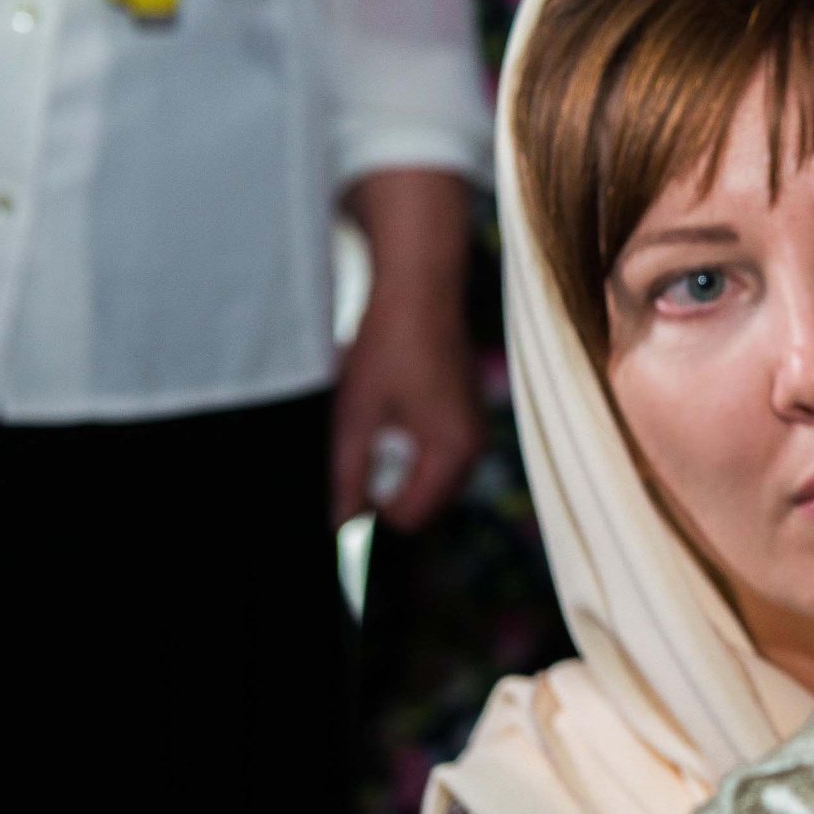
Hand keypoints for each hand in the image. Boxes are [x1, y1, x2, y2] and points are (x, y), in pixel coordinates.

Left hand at [334, 172, 481, 529]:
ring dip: (394, 475)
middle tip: (349, 470)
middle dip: (384, 498)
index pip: (408, 519)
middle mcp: (474, 448)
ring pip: (428, 483)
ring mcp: (473, 431)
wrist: (420, 287)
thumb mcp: (356, 416)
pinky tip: (384, 423)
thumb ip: (349, 476)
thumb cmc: (387, 345)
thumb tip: (341, 526)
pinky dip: (407, 455)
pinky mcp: (464, 415)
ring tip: (367, 441)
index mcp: (452, 452)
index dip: (368, 516)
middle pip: (422, 506)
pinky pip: (435, 458)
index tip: (339, 496)